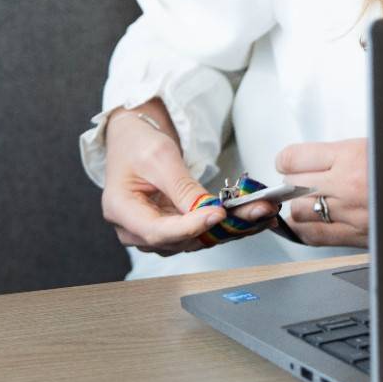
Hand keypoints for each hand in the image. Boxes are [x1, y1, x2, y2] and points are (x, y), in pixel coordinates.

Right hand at [102, 110, 279, 254]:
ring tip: (261, 213)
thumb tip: (208, 211)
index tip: (219, 214)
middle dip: (222, 228)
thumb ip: (182, 187)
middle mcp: (134, 230)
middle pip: (180, 240)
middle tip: (257, 212)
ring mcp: (153, 233)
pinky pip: (199, 232)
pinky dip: (224, 225)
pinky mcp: (171, 230)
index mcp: (121, 211)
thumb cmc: (137, 144)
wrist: (132, 140)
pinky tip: (249, 216)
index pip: (158, 231)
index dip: (191, 227)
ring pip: (194, 240)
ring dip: (230, 229)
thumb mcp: (160, 157)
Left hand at [276, 137, 368, 247]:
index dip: (288, 161)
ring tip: (309, 201)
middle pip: (292, 186)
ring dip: (298, 206)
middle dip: (292, 183)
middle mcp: (346, 186)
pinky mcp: (355, 236)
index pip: (294, 158)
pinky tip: (308, 223)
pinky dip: (305, 229)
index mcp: (351, 156)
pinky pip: (315, 236)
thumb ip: (345, 154)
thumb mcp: (377, 147)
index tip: (289, 162)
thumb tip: (318, 159)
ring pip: (298, 212)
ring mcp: (349, 214)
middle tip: (302, 181)